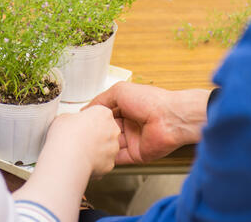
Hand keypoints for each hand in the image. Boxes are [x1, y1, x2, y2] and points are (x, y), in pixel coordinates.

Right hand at [13, 106, 119, 221]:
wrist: (64, 159)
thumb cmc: (62, 137)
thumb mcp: (62, 119)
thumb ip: (71, 119)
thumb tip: (68, 122)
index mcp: (102, 113)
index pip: (100, 111)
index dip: (89, 119)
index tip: (81, 124)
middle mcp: (111, 130)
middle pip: (105, 130)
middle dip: (94, 135)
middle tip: (77, 138)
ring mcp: (112, 148)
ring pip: (105, 147)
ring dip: (94, 150)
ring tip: (77, 152)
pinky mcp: (109, 165)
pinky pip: (102, 162)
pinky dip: (93, 163)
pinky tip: (79, 162)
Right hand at [83, 82, 210, 164]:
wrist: (170, 118)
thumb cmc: (149, 101)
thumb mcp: (119, 91)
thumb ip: (101, 100)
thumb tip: (86, 109)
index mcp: (126, 108)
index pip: (105, 114)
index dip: (93, 117)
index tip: (80, 121)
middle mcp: (129, 124)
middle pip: (107, 131)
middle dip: (95, 133)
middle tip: (81, 134)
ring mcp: (132, 140)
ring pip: (111, 145)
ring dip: (101, 145)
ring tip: (86, 145)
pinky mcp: (136, 155)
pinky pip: (119, 158)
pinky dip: (108, 159)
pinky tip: (97, 156)